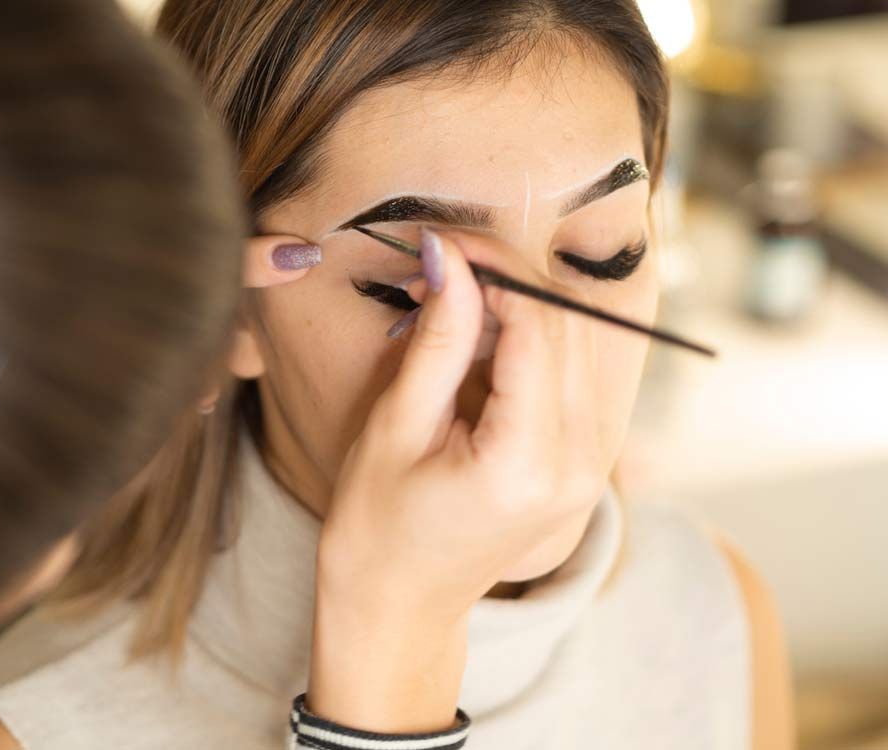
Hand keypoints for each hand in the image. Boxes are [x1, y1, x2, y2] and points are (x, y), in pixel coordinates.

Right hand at [308, 227, 610, 730]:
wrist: (399, 606)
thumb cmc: (377, 530)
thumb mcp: (395, 427)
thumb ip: (438, 338)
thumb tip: (451, 256)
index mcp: (528, 463)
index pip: (539, 327)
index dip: (495, 268)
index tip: (444, 242)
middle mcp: (578, 466)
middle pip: (570, 330)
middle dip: (508, 282)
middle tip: (441, 269)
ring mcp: (589, 469)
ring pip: (579, 347)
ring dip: (521, 311)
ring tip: (453, 308)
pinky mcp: (581, 466)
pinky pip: (571, 379)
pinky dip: (530, 346)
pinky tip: (480, 345)